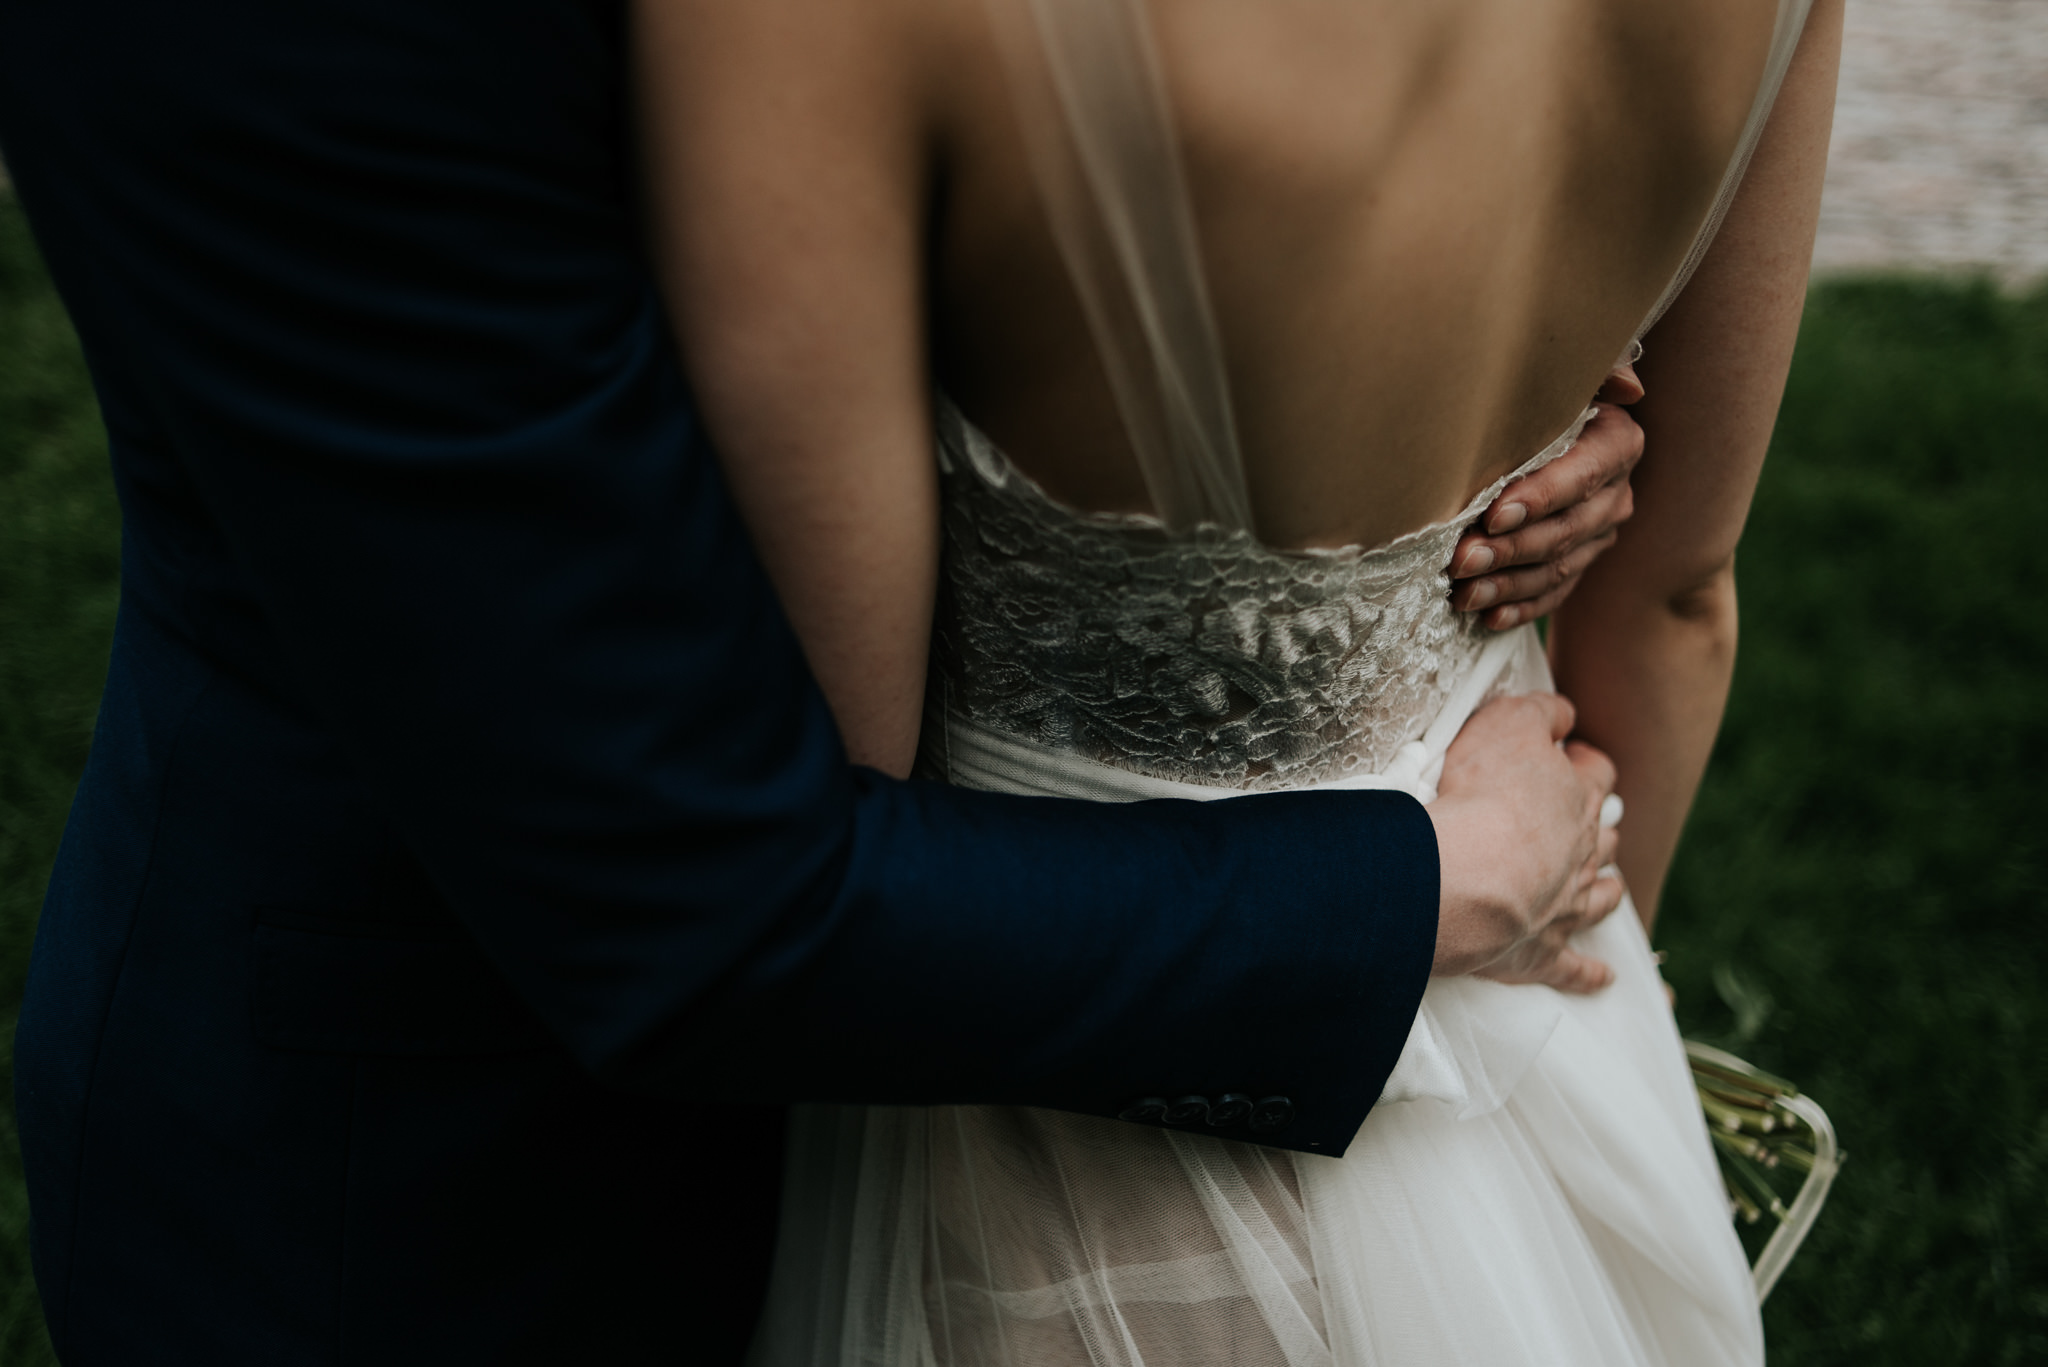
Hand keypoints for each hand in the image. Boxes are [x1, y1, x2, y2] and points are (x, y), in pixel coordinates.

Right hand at [1426, 693, 1623, 992]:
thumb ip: (1540, 711)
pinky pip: (1575, 969)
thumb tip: (1563, 712)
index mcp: (1574, 797)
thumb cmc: (1481, 796)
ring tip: (1606, 886)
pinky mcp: (1542, 952)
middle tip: (1585, 820)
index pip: (1597, 772)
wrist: (1465, 878)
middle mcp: (1581, 853)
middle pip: (1603, 836)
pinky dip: (1590, 974)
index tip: (1572, 757)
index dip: (1586, 762)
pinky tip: (1603, 979)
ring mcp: (1566, 906)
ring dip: (1604, 889)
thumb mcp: (1507, 724)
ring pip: (1601, 896)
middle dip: (1597, 826)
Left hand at [1449, 364, 1644, 630]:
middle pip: (1564, 530)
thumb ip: (1594, 369)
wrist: (1538, 429)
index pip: (1579, 476)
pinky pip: (1553, 595)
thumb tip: (1628, 387)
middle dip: (1509, 549)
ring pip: (1556, 568)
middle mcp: (1616, 493)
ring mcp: (1600, 534)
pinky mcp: (1580, 564)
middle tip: (1460, 560)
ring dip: (1506, 584)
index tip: (1493, 513)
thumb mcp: (1565, 375)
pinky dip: (1519, 608)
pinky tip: (1485, 616)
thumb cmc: (1537, 395)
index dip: (1539, 498)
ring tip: (1461, 592)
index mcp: (1616, 443)